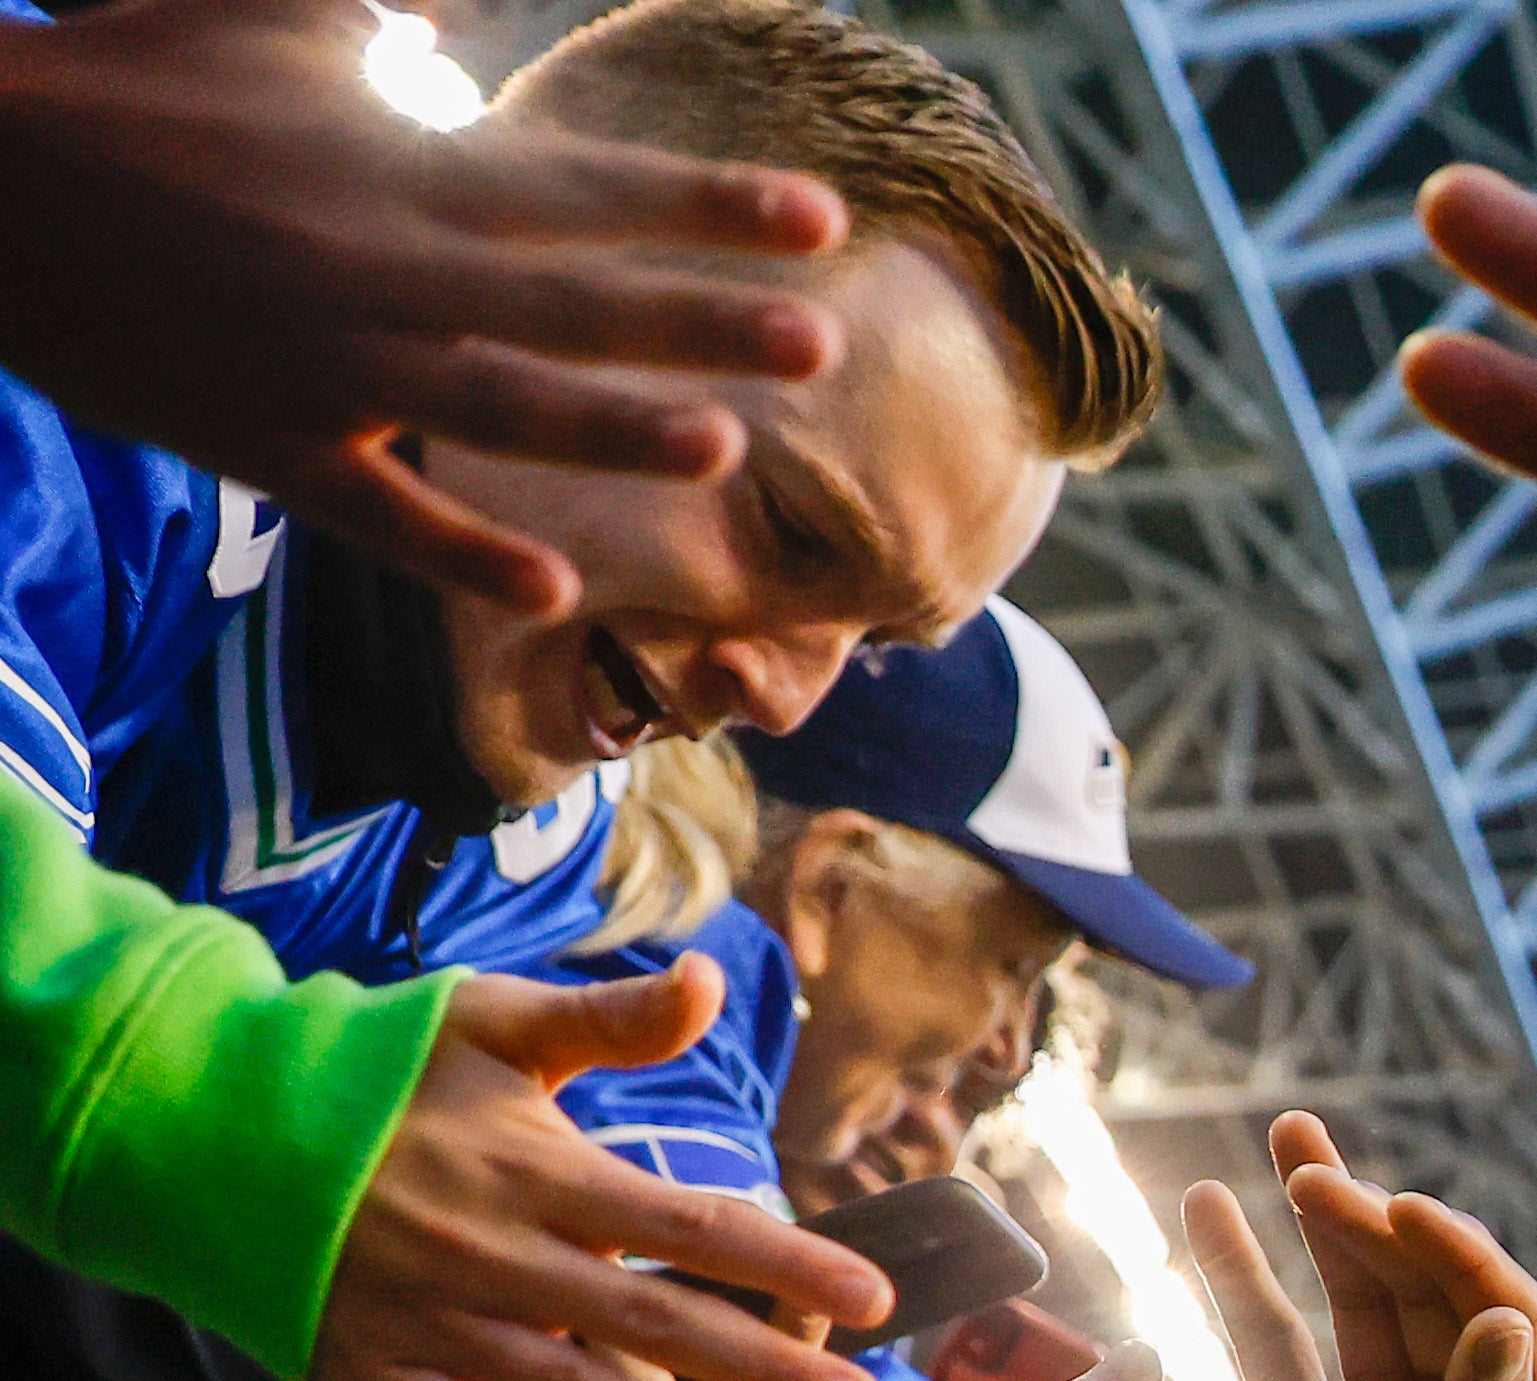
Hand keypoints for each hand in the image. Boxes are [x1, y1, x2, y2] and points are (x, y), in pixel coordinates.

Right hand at [0, 0, 845, 615]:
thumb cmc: (135, 79)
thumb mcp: (276, 16)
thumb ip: (402, 11)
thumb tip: (483, 4)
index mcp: (400, 168)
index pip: (589, 189)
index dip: (709, 206)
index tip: (826, 220)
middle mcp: (382, 270)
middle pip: (573, 304)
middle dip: (701, 322)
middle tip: (823, 344)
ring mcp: (327, 366)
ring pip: (497, 409)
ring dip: (611, 433)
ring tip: (721, 448)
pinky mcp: (265, 443)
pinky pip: (379, 512)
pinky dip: (465, 553)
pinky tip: (559, 590)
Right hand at [313, 962, 894, 1380]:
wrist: (196, 1120)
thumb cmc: (367, 1068)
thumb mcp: (489, 1021)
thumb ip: (607, 1019)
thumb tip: (711, 979)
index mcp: (536, 1171)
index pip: (690, 1224)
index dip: (788, 1263)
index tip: (876, 1296)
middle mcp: (495, 1254)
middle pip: (656, 1323)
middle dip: (768, 1369)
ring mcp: (433, 1321)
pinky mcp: (375, 1373)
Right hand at [1191, 1113, 1536, 1380]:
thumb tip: (1496, 1320)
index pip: (1504, 1322)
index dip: (1458, 1259)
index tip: (1405, 1211)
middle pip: (1425, 1295)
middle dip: (1379, 1224)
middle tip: (1319, 1169)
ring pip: (1354, 1302)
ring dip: (1326, 1220)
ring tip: (1292, 1139)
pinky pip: (1271, 1348)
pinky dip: (1243, 1279)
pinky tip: (1214, 1205)